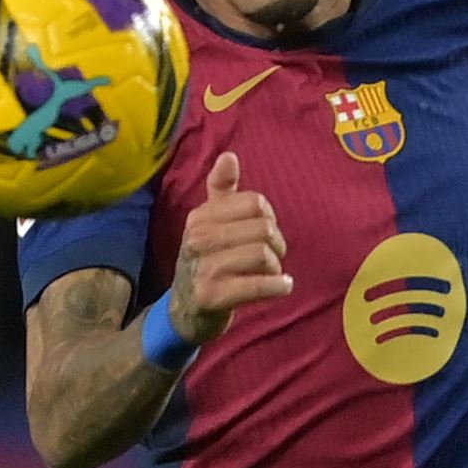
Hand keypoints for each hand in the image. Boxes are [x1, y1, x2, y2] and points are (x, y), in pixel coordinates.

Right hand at [168, 151, 292, 342]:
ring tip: (273, 274)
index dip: (268, 217)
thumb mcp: (210, 224)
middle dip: (277, 244)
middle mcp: (197, 239)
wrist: (184, 311)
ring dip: (276, 267)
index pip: (255, 203)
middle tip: (273, 257)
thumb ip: (221, 190)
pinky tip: (283, 287)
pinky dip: (278, 286)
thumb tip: (229, 156)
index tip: (264, 232)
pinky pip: (258, 285)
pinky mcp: (211, 296)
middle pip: (263, 228)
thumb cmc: (206, 262)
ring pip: (263, 255)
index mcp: (200, 217)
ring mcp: (203, 268)